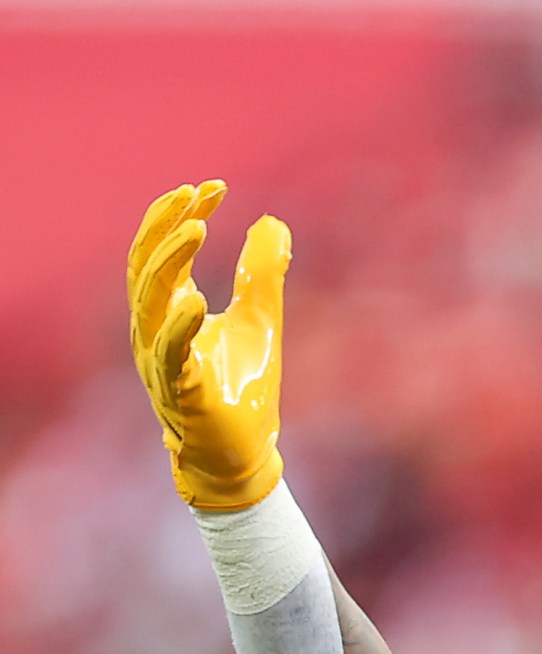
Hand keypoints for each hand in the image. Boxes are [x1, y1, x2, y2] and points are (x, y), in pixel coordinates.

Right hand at [127, 181, 291, 510]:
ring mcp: (160, 360)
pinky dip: (179, 326)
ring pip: (149, 302)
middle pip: (145, 266)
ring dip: (170, 261)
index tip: (214, 187)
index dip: (181, 215)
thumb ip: (262, 275)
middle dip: (166, 225)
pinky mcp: (178, 391)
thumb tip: (273, 222)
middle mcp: (155, 330)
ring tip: (197, 227)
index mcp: (170, 310)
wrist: (243, 454)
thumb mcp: (260, 320)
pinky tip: (196, 300)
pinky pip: (169, 354)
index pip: (163, 251)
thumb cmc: (241, 390)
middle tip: (193, 194)